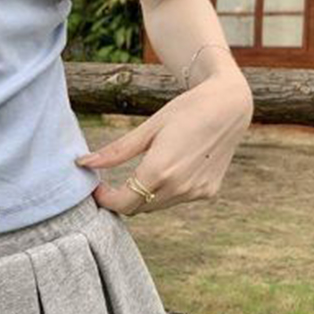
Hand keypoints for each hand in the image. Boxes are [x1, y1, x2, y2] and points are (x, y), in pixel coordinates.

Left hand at [75, 72, 253, 215]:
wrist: (228, 107)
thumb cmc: (184, 110)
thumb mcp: (148, 128)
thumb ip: (117, 151)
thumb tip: (84, 163)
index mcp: (160, 170)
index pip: (124, 202)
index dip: (105, 199)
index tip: (95, 187)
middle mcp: (180, 187)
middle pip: (138, 207)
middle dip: (121, 199)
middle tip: (108, 182)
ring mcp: (196, 192)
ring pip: (157, 206)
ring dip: (142, 196)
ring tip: (135, 174)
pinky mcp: (208, 192)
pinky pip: (176, 199)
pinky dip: (164, 192)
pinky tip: (166, 170)